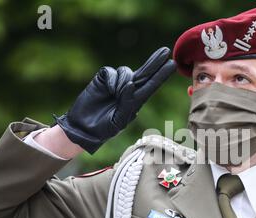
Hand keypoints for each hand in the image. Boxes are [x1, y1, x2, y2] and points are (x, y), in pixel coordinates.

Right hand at [54, 47, 175, 153]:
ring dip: (122, 81)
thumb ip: (127, 103)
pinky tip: (107, 89)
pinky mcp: (103, 78)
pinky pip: (111, 72)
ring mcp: (116, 83)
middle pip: (145, 73)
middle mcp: (128, 89)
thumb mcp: (119, 120)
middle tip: (166, 51)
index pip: (151, 85)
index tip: (172, 64)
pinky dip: (111, 80)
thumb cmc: (104, 128)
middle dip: (155, 62)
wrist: (83, 127)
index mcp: (135, 101)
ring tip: (114, 94)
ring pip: (126, 72)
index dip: (161, 75)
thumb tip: (131, 84)